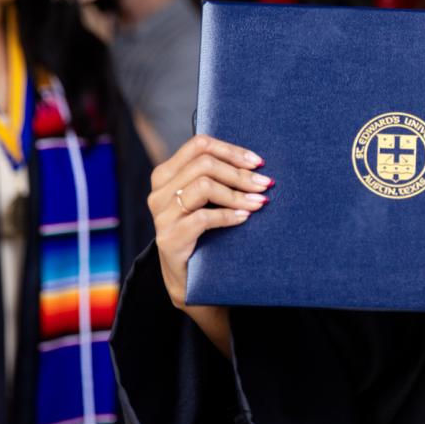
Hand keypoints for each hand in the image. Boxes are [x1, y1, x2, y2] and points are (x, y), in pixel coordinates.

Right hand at [149, 135, 272, 311]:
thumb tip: (257, 162)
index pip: (199, 145)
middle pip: (205, 164)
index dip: (231, 150)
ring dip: (238, 193)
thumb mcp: (206, 199)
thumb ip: (218, 175)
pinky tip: (245, 218)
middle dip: (240, 173)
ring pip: (204, 186)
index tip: (258, 162)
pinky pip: (203, 217)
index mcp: (166, 174)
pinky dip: (229, 215)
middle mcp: (159, 192)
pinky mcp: (170, 238)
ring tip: (259, 202)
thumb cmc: (204, 231)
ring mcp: (162, 216)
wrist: (189, 279)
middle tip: (265, 184)